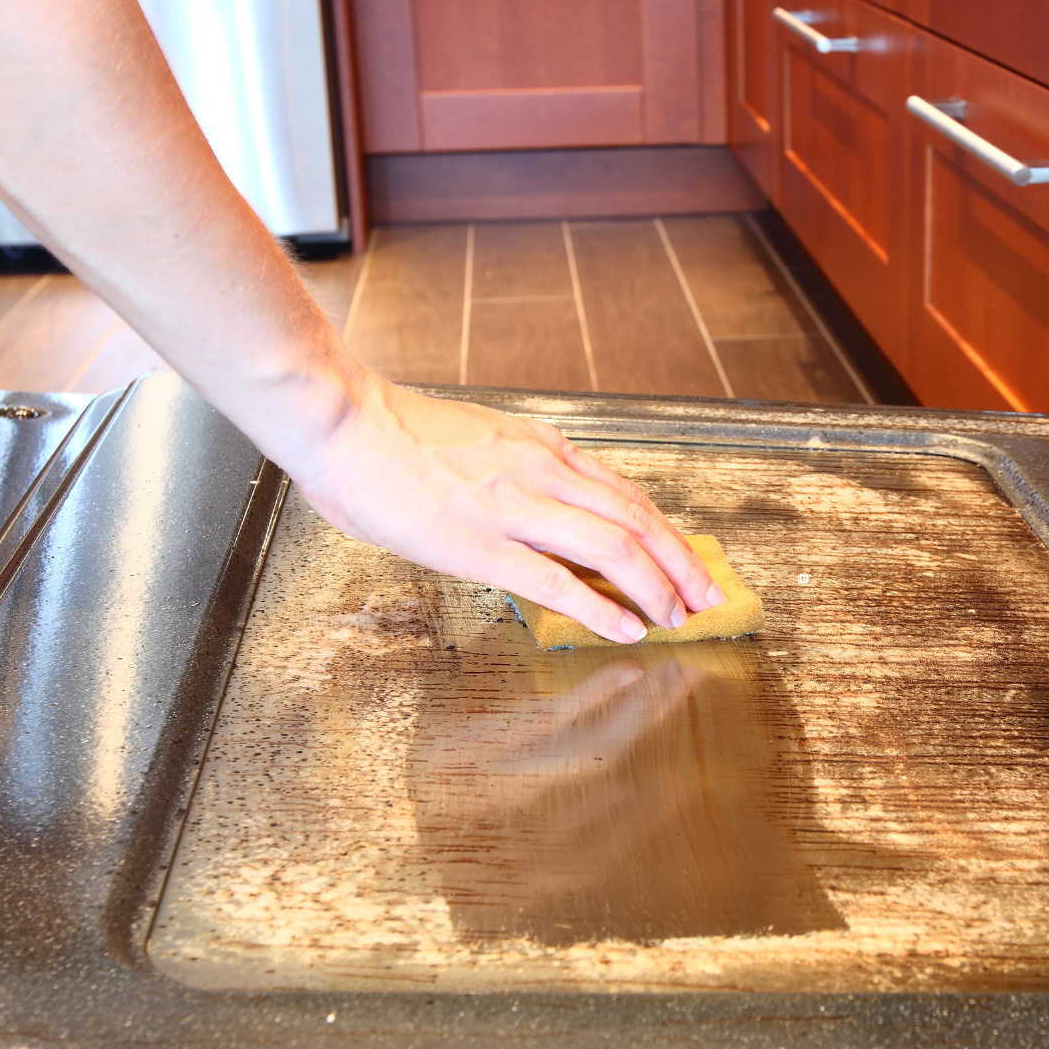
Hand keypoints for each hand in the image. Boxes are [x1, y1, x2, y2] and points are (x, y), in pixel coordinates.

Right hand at [286, 378, 722, 643]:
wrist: (341, 421)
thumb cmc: (390, 435)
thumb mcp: (476, 442)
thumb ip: (512, 472)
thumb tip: (530, 511)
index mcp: (540, 448)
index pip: (625, 493)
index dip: (665, 533)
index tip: (688, 559)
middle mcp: (540, 471)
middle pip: (636, 519)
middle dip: (681, 563)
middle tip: (707, 596)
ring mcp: (514, 507)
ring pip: (613, 546)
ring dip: (655, 586)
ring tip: (678, 617)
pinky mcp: (482, 544)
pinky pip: (556, 580)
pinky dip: (600, 607)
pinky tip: (624, 627)